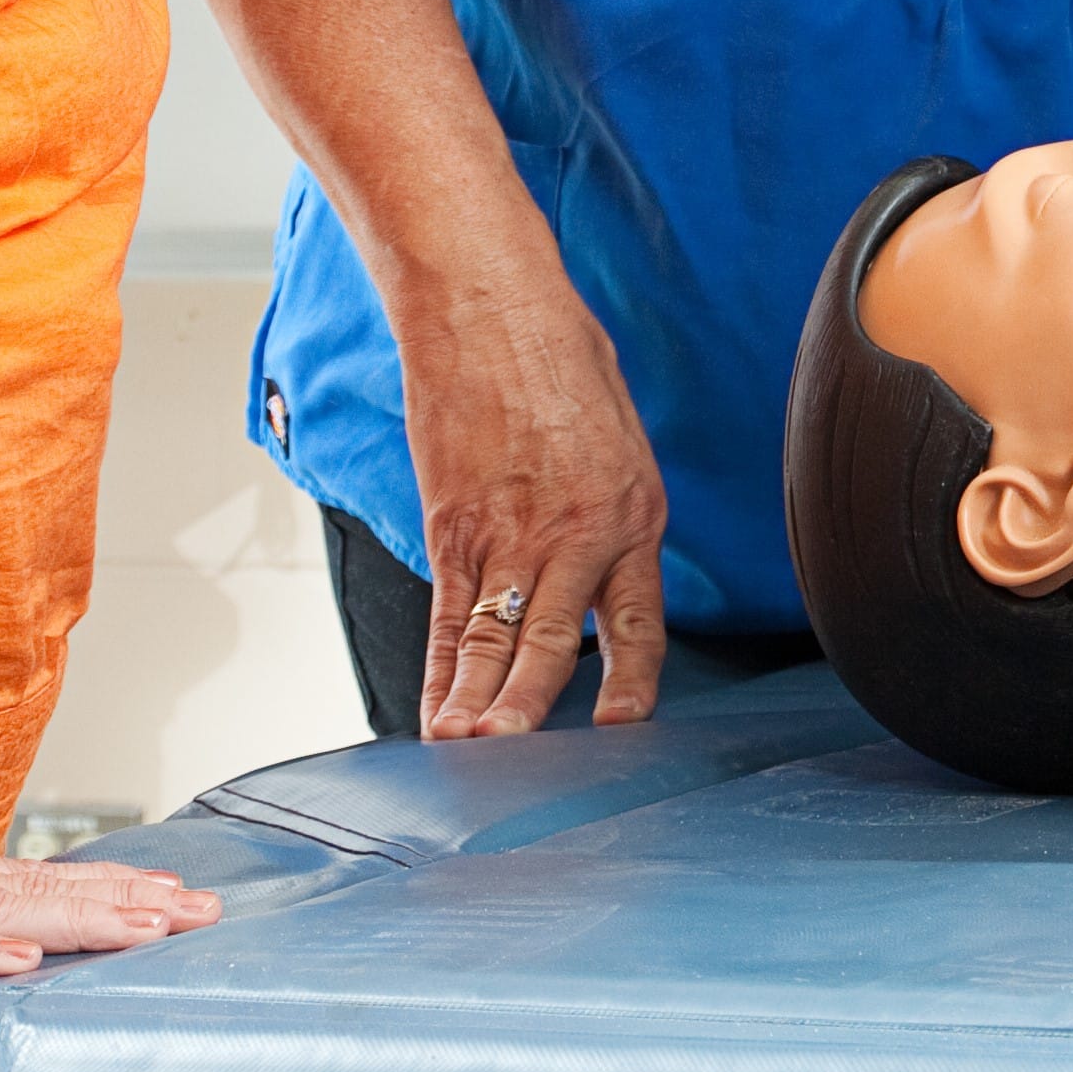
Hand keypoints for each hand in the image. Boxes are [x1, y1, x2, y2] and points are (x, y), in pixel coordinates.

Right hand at [394, 268, 670, 736]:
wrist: (491, 305)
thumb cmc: (562, 359)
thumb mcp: (619, 435)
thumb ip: (612, 507)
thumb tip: (600, 561)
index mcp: (634, 513)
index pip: (639, 622)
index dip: (629, 682)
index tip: (619, 731)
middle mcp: (574, 534)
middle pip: (553, 644)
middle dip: (534, 710)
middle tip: (518, 766)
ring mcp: (505, 533)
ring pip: (489, 640)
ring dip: (476, 705)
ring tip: (466, 758)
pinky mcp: (450, 524)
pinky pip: (443, 613)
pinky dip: (435, 669)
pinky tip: (433, 714)